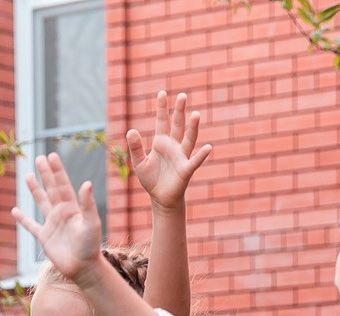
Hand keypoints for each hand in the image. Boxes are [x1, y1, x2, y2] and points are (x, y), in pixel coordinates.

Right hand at [13, 154, 103, 279]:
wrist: (83, 268)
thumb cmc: (90, 246)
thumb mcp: (91, 223)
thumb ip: (87, 204)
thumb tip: (87, 183)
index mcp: (72, 207)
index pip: (62, 184)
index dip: (57, 170)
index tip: (51, 155)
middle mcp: (61, 213)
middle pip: (51, 189)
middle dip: (45, 174)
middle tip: (39, 158)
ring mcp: (52, 224)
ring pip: (41, 202)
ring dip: (35, 190)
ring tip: (28, 176)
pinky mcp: (44, 238)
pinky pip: (31, 226)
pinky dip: (23, 219)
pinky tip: (15, 211)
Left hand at [126, 91, 212, 209]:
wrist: (160, 199)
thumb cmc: (151, 180)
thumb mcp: (139, 163)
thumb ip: (135, 147)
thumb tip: (131, 130)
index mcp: (161, 142)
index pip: (162, 121)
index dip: (162, 108)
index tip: (162, 92)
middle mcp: (173, 146)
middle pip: (177, 125)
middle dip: (179, 111)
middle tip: (182, 95)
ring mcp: (181, 157)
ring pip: (188, 139)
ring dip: (192, 127)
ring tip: (196, 114)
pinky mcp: (186, 170)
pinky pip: (195, 161)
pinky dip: (201, 155)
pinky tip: (208, 147)